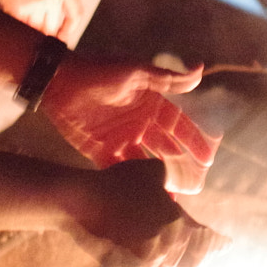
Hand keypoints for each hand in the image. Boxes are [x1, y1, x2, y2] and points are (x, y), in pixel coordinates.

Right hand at [0, 0, 83, 39]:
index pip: (75, 14)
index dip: (70, 27)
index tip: (63, 34)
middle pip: (53, 24)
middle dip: (46, 29)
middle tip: (37, 30)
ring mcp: (34, 3)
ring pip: (35, 27)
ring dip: (30, 27)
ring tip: (21, 22)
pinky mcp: (15, 8)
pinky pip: (19, 25)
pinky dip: (16, 26)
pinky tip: (11, 23)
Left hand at [40, 54, 218, 192]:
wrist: (58, 81)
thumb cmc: (99, 71)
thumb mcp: (135, 71)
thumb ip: (167, 78)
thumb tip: (201, 69)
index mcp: (149, 103)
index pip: (178, 125)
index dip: (193, 141)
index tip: (208, 159)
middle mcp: (138, 123)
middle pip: (165, 148)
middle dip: (181, 165)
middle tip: (196, 186)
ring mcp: (120, 138)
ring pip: (145, 162)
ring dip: (158, 178)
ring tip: (173, 198)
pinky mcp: (100, 149)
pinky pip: (119, 169)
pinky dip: (130, 182)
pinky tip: (140, 197)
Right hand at [68, 158, 224, 266]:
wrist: (85, 201)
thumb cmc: (120, 182)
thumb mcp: (152, 170)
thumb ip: (170, 179)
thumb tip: (177, 184)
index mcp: (178, 223)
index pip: (206, 238)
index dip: (219, 243)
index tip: (228, 245)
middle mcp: (166, 246)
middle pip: (191, 261)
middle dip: (198, 255)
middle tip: (200, 250)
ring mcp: (145, 261)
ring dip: (168, 262)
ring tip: (168, 254)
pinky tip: (144, 262)